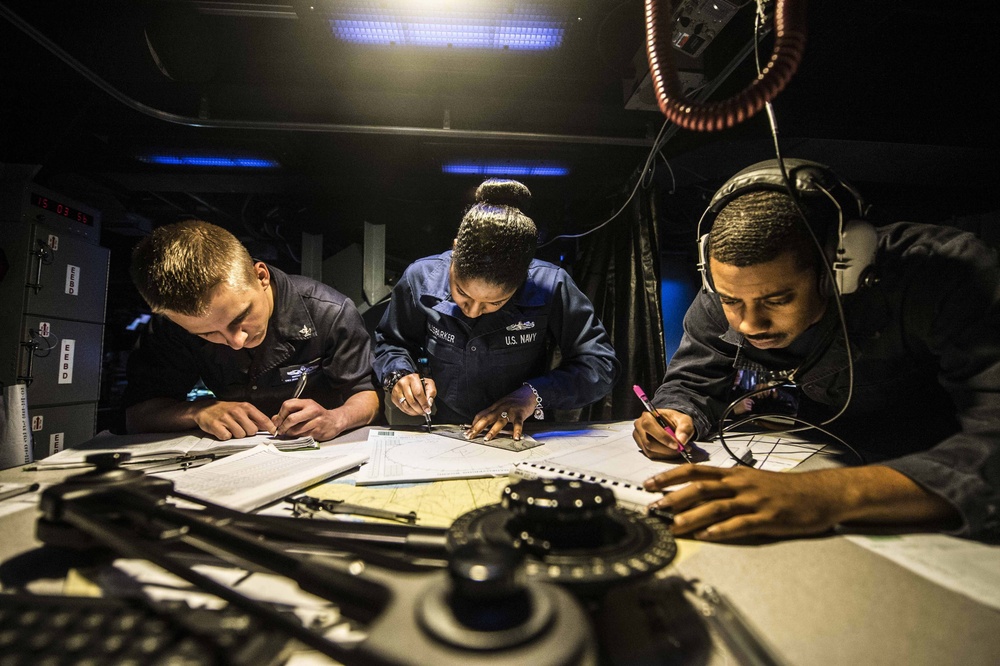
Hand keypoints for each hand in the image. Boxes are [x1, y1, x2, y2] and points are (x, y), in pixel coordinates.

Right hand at [191, 400, 274, 439]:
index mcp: (245, 407)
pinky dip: (225, 436)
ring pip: (240, 435)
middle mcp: (236, 411)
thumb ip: (255, 418)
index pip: (262, 418)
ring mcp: (226, 418)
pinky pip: (227, 437)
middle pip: (252, 431)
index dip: (269, 427)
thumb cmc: (226, 410)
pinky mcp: (215, 425)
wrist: (206, 408)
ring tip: (231, 428)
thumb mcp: (242, 409)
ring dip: (236, 435)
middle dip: (247, 432)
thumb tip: (269, 427)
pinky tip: (223, 430)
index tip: (274, 432)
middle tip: (240, 427)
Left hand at [272, 399, 344, 440]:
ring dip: (290, 433)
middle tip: (280, 430)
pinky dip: (298, 437)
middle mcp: (312, 410)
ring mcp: (316, 421)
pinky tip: (299, 434)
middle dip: (283, 426)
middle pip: (291, 418)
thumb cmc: (318, 415)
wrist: (335, 421)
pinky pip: (303, 436)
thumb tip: (274, 419)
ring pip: (296, 430)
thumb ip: (289, 412)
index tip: (277, 421)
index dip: (280, 414)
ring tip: (289, 433)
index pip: (288, 405)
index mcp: (307, 403)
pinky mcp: (318, 431)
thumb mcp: (304, 409)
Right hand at [391, 373, 435, 416]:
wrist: (407, 380)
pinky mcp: (394, 397)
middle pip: (411, 401)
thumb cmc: (418, 382)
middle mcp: (403, 383)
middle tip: (424, 412)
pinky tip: (413, 411)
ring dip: (414, 412)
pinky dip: (409, 412)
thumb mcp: (428, 383)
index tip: (427, 410)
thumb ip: (431, 392)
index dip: (424, 404)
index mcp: (413, 378)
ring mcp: (397, 390)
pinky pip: (401, 408)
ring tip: (419, 412)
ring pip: (406, 406)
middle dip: (419, 410)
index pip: (418, 394)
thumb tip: (429, 403)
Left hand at [467, 385, 536, 441]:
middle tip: (471, 436)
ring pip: (499, 421)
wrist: (528, 393)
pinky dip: (517, 430)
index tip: (468, 432)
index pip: (481, 415)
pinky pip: (518, 422)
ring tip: (487, 438)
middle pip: (486, 418)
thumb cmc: (514, 401)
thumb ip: (493, 413)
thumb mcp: (501, 405)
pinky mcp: (520, 413)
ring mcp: (510, 410)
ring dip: (492, 430)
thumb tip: (482, 423)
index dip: (473, 424)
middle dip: (477, 427)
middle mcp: (500, 408)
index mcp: (495, 407)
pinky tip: (515, 437)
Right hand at [632, 409, 694, 459]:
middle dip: (665, 448)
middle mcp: (639, 425)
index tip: (676, 445)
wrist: (670, 424)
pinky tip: (670, 451)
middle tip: (679, 450)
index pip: (650, 426)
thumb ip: (685, 428)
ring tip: (677, 450)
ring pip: (649, 450)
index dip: (662, 437)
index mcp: (648, 415)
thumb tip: (682, 440)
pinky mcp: (641, 445)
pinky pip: (650, 454)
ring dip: (665, 453)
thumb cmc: (675, 421)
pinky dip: (662, 456)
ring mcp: (638, 436)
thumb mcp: (684, 420)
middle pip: (648, 442)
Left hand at [643, 465, 843, 539]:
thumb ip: (726, 485)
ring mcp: (754, 501)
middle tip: (653, 508)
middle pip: (701, 488)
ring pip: (716, 507)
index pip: (695, 471)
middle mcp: (741, 484)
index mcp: (735, 474)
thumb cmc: (784, 489)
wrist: (820, 494)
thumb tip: (696, 491)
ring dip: (692, 516)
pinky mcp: (768, 518)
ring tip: (673, 526)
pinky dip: (722, 530)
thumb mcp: (751, 480)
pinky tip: (707, 536)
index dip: (670, 476)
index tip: (649, 483)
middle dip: (674, 498)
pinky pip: (741, 524)